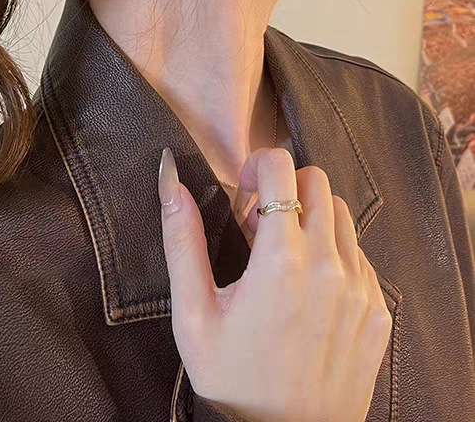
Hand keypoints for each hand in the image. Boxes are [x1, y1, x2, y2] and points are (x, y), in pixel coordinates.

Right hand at [158, 146, 391, 421]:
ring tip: (284, 255)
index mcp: (282, 259)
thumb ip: (182, 242)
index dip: (256, 166)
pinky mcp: (377, 310)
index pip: (281, 167)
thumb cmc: (236, 382)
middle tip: (260, 224)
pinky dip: (335, 253)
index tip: (242, 195)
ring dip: (312, 218)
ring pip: (342, 214)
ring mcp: (360, 287)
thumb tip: (171, 182)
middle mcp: (329, 264)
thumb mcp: (193, 316)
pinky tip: (309, 286)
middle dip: (285, 188)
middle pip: (317, 181)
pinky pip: (360, 255)